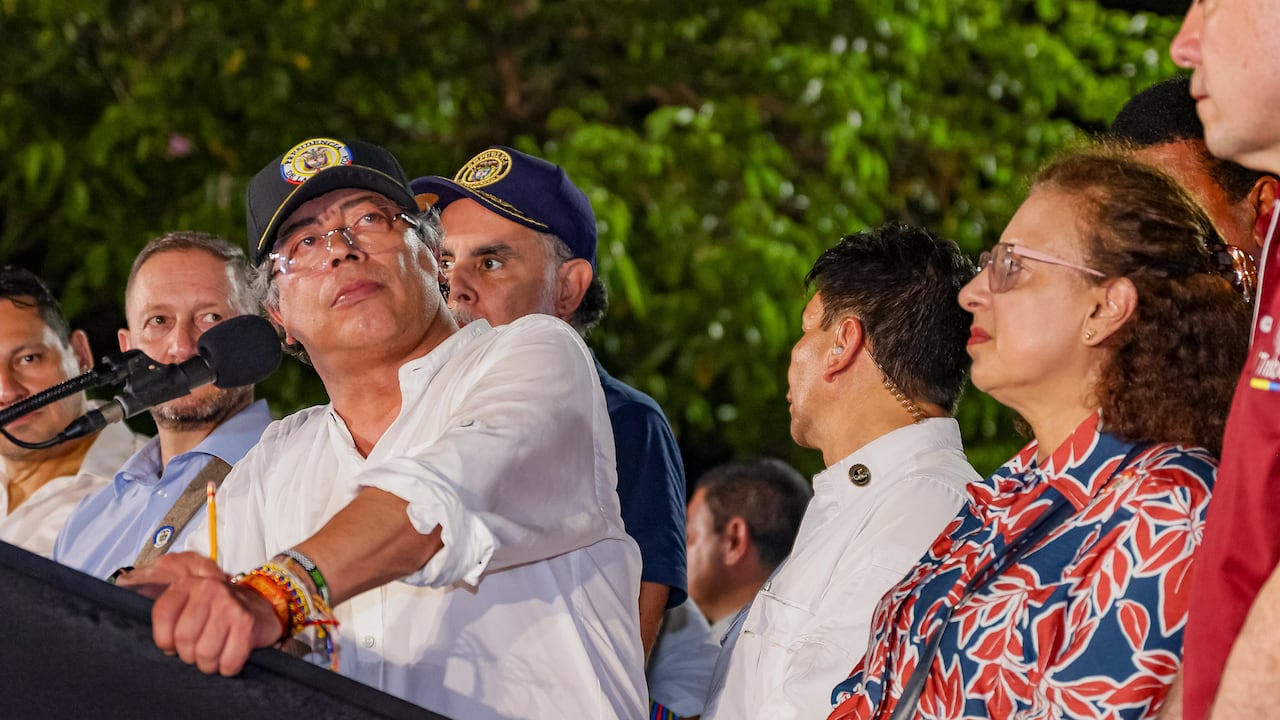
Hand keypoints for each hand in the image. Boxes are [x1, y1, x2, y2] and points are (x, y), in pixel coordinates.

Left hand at [118, 552, 282, 675]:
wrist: (262, 605)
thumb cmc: (217, 610)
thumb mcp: (189, 601)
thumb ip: (165, 610)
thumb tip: (132, 617)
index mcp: (188, 584)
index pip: (162, 615)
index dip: (163, 640)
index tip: (171, 645)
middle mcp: (209, 589)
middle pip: (183, 639)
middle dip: (189, 654)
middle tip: (198, 649)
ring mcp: (229, 605)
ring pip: (205, 654)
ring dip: (209, 663)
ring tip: (214, 654)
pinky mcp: (246, 623)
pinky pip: (228, 661)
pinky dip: (227, 667)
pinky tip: (229, 657)